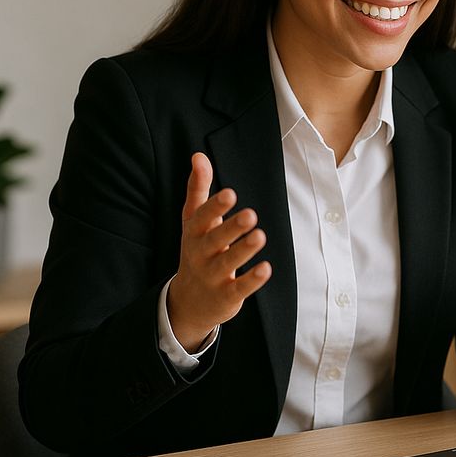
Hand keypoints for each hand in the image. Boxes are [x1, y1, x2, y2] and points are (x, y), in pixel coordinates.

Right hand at [167, 152, 271, 350]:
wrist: (188, 302)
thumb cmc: (197, 250)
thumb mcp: (194, 220)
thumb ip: (198, 188)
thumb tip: (199, 155)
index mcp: (194, 233)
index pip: (202, 218)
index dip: (215, 207)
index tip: (230, 193)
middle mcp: (200, 254)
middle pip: (215, 240)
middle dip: (231, 227)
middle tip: (251, 214)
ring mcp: (212, 276)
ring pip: (227, 263)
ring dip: (243, 250)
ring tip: (260, 235)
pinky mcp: (226, 296)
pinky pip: (239, 288)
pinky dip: (252, 280)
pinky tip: (267, 268)